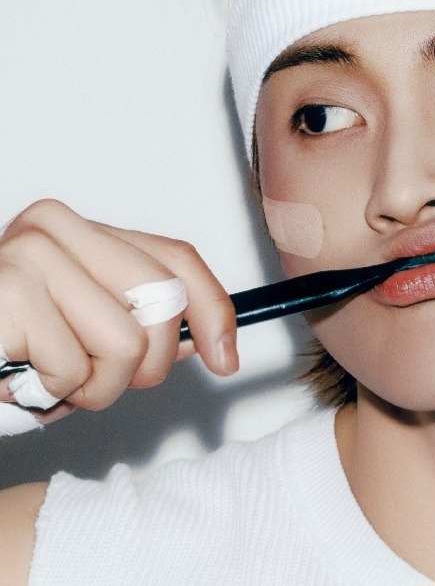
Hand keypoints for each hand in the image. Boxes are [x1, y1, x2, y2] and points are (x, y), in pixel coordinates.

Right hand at [0, 199, 237, 421]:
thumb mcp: (85, 322)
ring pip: (129, 344)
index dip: (214, 309)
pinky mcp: (7, 295)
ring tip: (56, 378)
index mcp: (81, 228)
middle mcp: (55, 229)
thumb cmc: (12, 343)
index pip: (176, 257)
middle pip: (162, 301)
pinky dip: (56, 392)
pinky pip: (75, 369)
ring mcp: (29, 256)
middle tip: (101, 378)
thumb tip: (212, 338)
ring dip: (97, 387)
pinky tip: (25, 377)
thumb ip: (144, 319)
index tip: (226, 356)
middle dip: (149, 363)